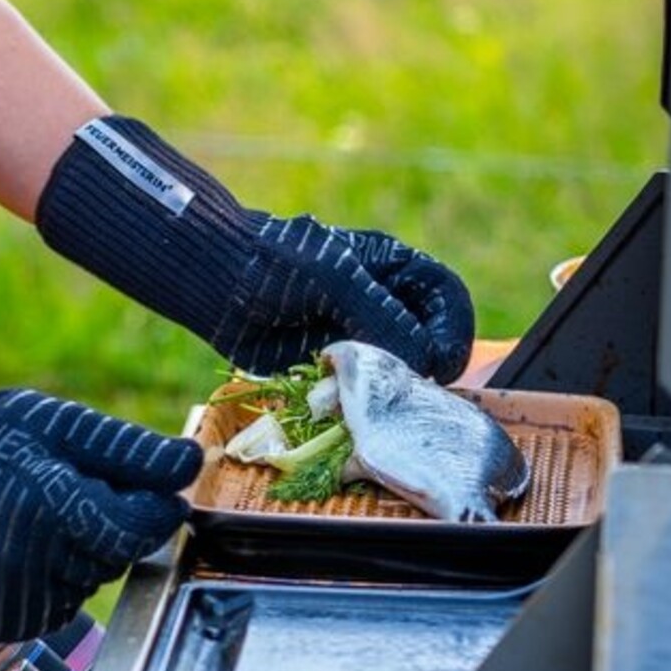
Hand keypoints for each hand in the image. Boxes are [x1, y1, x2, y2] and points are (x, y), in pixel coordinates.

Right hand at [0, 278, 200, 640]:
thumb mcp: (63, 427)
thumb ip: (130, 452)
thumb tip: (192, 465)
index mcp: (49, 509)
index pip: (139, 529)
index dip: (153, 507)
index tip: (150, 486)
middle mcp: (27, 566)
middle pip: (116, 558)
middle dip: (107, 525)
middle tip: (64, 487)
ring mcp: (7, 601)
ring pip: (87, 585)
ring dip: (78, 554)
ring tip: (34, 514)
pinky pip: (54, 606)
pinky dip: (50, 579)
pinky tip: (21, 545)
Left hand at [35, 116, 474, 384]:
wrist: (216, 283)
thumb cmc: (277, 263)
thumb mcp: (336, 281)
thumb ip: (383, 319)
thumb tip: (426, 364)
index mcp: (393, 270)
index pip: (446, 298)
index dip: (453, 330)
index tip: (442, 362)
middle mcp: (383, 305)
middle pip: (430, 341)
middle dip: (426, 368)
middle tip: (412, 391)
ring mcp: (359, 338)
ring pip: (399, 374)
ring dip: (393, 392)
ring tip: (376, 400)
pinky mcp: (333, 369)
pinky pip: (363, 394)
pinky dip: (361, 406)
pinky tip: (348, 407)